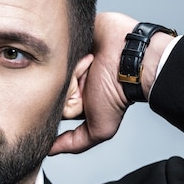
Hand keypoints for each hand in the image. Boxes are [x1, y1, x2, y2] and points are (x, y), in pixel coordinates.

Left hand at [49, 12, 137, 154]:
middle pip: (50, 79)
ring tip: (92, 64)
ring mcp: (68, 52)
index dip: (65, 101)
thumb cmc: (119, 94)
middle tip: (89, 82)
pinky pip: (59, 41)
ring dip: (74, 66)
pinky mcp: (70, 33)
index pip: (51, 97)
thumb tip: (48, 150)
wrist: (135, 63)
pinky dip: (73, 48)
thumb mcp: (99, 128)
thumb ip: (74, 142)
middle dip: (69, 84)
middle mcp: (67, 71)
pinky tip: (89, 51)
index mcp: (69, 90)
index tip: (83, 98)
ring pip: (54, 61)